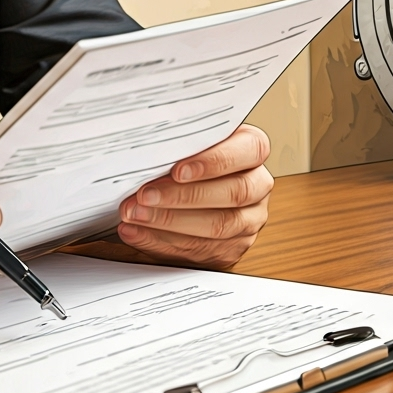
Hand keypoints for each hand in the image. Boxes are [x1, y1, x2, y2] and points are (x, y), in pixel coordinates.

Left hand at [115, 124, 272, 267]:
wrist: (184, 192)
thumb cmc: (184, 158)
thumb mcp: (186, 143)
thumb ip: (178, 143)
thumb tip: (145, 148)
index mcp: (252, 150)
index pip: (249, 150)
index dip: (214, 161)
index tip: (177, 170)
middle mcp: (257, 185)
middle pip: (233, 193)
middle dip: (183, 196)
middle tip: (145, 196)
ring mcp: (249, 220)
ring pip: (218, 226)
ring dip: (168, 221)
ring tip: (134, 214)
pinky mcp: (231, 248)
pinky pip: (199, 250)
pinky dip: (160, 242)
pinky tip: (135, 231)